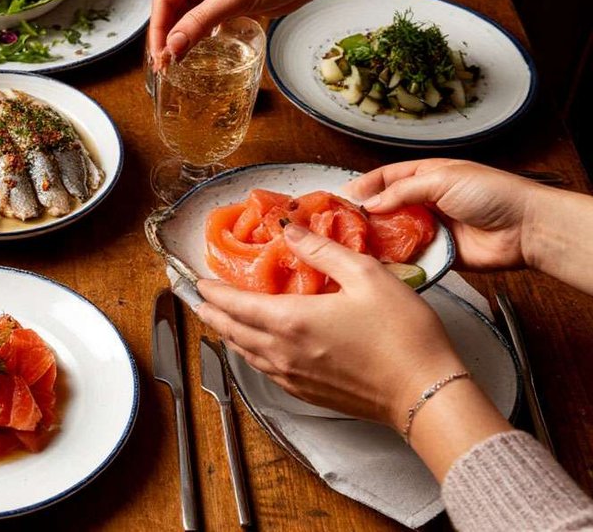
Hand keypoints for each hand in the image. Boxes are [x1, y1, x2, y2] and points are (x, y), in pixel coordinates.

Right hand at [147, 0, 325, 66]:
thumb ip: (199, 23)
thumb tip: (172, 47)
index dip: (158, 30)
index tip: (159, 56)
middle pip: (171, 10)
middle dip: (167, 37)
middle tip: (164, 65)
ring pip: (185, 18)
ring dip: (180, 39)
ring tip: (174, 63)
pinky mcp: (225, 0)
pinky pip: (202, 21)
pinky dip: (196, 36)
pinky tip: (193, 52)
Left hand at [196, 223, 465, 426]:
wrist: (424, 393)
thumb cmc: (403, 335)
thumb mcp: (366, 275)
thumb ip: (323, 251)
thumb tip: (291, 231)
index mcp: (291, 320)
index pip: (234, 303)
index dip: (212, 291)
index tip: (199, 280)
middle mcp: (282, 352)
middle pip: (230, 330)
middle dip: (211, 313)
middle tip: (200, 299)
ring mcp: (292, 376)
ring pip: (243, 353)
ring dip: (228, 333)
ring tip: (222, 319)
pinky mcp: (306, 392)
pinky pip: (263, 370)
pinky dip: (250, 353)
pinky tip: (257, 348)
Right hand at [344, 159, 545, 269]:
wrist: (525, 228)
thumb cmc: (492, 193)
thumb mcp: (442, 179)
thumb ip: (402, 191)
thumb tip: (370, 203)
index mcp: (426, 176)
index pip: (386, 178)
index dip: (364, 186)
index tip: (343, 198)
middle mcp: (425, 202)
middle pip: (386, 208)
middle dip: (365, 217)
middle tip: (343, 226)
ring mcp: (431, 229)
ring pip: (394, 235)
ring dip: (378, 240)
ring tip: (356, 246)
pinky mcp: (437, 254)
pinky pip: (411, 258)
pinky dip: (396, 261)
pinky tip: (380, 262)